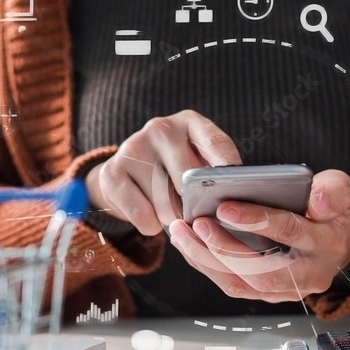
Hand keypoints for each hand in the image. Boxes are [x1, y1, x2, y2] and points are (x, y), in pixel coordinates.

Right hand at [85, 110, 241, 235]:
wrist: (125, 176)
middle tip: (198, 216)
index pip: (215, 142)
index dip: (227, 166)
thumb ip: (214, 175)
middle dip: (196, 205)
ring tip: (172, 214)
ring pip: (166, 203)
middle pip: (188, 178)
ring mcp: (133, 147)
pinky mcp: (112, 172)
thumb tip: (234, 202)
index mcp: (190, 123)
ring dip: (173, 218)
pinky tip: (150, 218)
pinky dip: (151, 226)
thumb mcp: (197, 162)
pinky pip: (143, 215)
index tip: (236, 188)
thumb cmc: (173, 173)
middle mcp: (161, 128)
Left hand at [168, 169, 349, 302]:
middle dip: (221, 248)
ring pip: (240, 284)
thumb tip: (318, 201)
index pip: (290, 233)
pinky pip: (233, 285)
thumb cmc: (335, 209)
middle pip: (259, 270)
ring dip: (206, 259)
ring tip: (182, 232)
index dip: (257, 221)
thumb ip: (333, 191)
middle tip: (195, 223)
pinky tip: (189, 244)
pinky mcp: (269, 293)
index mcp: (328, 244)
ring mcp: (288, 289)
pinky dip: (207, 265)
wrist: (341, 237)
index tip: (224, 208)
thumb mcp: (342, 190)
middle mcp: (309, 274)